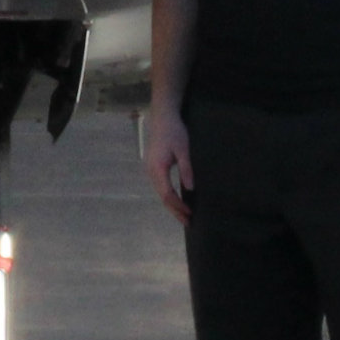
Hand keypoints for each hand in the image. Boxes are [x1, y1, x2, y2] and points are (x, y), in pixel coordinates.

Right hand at [145, 108, 194, 224]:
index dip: (178, 206)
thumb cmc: (174, 132)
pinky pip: (159, 186)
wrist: (162, 118)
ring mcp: (149, 169)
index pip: (168, 194)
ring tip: (183, 214)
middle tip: (188, 222)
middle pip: (162, 197)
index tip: (190, 214)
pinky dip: (168, 196)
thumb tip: (190, 189)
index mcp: (157, 168)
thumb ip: (186, 169)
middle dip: (175, 210)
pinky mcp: (152, 167)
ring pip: (160, 193)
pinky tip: (176, 200)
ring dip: (171, 205)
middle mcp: (150, 171)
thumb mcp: (183, 150)